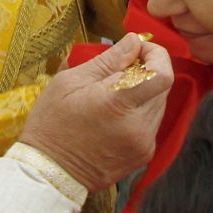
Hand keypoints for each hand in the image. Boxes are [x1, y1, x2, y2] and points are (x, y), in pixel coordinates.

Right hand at [19, 32, 172, 190]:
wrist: (49, 171)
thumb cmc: (52, 123)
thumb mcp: (70, 82)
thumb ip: (108, 60)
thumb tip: (134, 41)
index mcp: (117, 104)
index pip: (163, 75)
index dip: (157, 55)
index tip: (139, 50)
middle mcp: (138, 126)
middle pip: (163, 87)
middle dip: (147, 71)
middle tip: (120, 70)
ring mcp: (143, 144)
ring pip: (159, 105)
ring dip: (144, 92)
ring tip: (114, 94)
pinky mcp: (143, 155)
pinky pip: (152, 124)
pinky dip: (140, 112)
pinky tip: (116, 115)